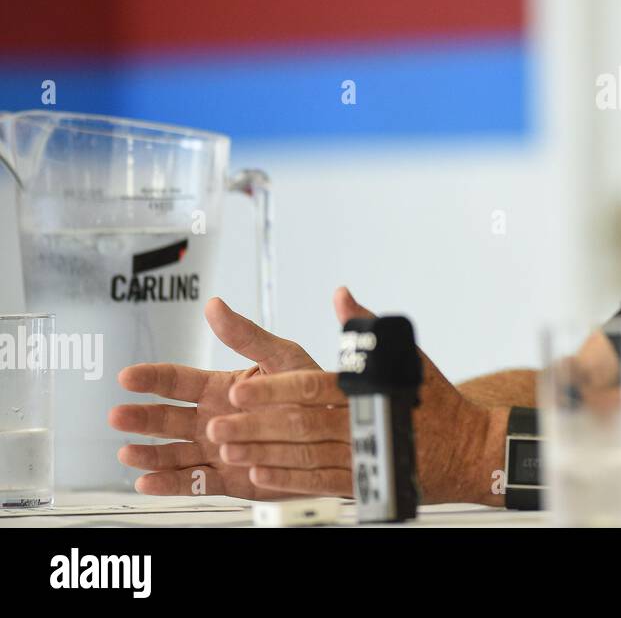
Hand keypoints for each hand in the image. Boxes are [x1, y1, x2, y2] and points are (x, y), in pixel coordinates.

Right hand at [110, 294, 335, 499]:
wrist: (336, 432)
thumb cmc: (311, 390)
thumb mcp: (281, 356)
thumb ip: (246, 335)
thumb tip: (214, 305)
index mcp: (221, 388)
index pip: (178, 381)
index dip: (152, 379)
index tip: (127, 376)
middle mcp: (212, 419)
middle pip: (168, 419)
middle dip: (142, 417)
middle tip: (117, 415)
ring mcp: (217, 450)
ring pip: (174, 452)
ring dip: (149, 453)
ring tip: (126, 452)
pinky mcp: (228, 479)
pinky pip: (194, 482)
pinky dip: (169, 483)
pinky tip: (146, 481)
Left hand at [213, 288, 504, 503]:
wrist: (466, 448)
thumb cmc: (434, 400)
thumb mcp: (404, 357)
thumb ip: (364, 330)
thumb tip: (342, 296)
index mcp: (367, 389)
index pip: (312, 387)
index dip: (273, 390)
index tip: (241, 390)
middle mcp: (362, 422)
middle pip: (300, 424)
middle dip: (255, 425)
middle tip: (218, 426)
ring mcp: (361, 454)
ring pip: (303, 455)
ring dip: (262, 453)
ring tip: (228, 449)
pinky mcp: (362, 481)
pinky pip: (318, 482)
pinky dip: (287, 480)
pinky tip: (260, 474)